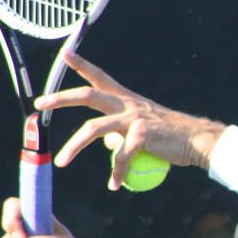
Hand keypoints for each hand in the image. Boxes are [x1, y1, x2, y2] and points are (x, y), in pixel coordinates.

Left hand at [36, 52, 223, 189]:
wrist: (197, 140)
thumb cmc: (171, 136)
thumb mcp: (141, 130)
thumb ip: (120, 134)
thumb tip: (105, 145)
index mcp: (126, 99)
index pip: (100, 77)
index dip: (81, 64)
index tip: (65, 52)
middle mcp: (127, 103)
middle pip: (88, 95)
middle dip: (61, 98)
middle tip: (40, 104)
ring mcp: (134, 118)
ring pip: (94, 129)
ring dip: (74, 146)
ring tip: (62, 161)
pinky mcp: (142, 135)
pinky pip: (121, 156)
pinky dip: (116, 173)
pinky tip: (113, 185)